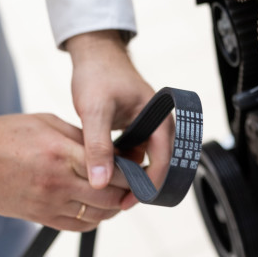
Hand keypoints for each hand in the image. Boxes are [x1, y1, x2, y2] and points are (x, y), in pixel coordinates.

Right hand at [0, 113, 131, 231]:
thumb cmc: (6, 133)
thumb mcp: (48, 123)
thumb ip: (81, 137)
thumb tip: (110, 150)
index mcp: (63, 153)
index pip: (113, 169)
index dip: (133, 171)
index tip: (141, 166)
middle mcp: (58, 182)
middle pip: (110, 197)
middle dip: (128, 192)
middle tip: (136, 184)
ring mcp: (48, 203)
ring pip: (97, 216)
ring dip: (113, 208)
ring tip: (119, 196)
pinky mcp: (38, 217)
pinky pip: (76, 226)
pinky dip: (93, 220)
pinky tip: (97, 208)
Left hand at [64, 30, 174, 197]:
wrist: (95, 53)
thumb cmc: (98, 75)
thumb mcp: (94, 111)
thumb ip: (97, 147)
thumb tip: (100, 182)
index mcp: (159, 118)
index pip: (163, 160)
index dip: (148, 185)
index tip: (128, 202)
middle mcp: (159, 122)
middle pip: (160, 163)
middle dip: (143, 184)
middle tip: (121, 203)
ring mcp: (149, 124)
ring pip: (148, 159)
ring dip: (133, 175)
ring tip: (114, 192)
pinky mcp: (137, 126)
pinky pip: (137, 151)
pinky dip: (125, 164)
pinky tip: (108, 171)